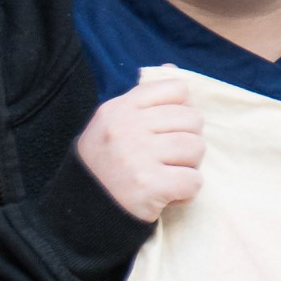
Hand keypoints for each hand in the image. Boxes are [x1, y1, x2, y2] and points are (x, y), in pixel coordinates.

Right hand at [74, 76, 207, 221]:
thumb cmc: (106, 164)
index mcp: (120, 108)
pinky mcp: (149, 185)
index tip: (169, 131)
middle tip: (168, 159)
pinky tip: (167, 194)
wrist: (83, 211)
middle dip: (187, 142)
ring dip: (188, 167)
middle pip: (192, 120)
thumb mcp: (114, 122)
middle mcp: (126, 127)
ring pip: (196, 148)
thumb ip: (145, 99)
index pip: (176, 89)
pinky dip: (186, 192)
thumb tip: (174, 69)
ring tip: (166, 175)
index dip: (182, 111)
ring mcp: (137, 156)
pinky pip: (193, 181)